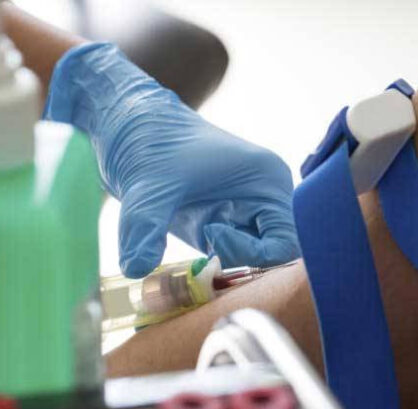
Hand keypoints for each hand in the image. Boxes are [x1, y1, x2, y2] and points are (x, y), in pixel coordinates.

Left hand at [45, 43, 298, 277]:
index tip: (212, 236)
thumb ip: (145, 228)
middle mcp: (265, 200)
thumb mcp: (148, 186)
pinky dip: (214, 272)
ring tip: (193, 263)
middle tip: (205, 260)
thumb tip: (135, 269)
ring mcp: (245, 215)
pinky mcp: (222, 227)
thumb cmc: (150, 142)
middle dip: (243, 266)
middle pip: (277, 257)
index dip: (255, 253)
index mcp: (267, 181)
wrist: (130, 127)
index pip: (287, 240)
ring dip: (227, 272)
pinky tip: (189, 267)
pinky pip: (232, 262)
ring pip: (255, 264)